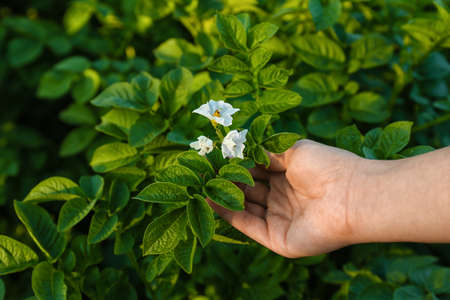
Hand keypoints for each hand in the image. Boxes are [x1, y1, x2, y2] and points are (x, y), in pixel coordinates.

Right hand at [208, 139, 362, 257]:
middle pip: (248, 190)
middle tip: (203, 172)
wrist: (352, 195)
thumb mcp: (292, 150)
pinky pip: (248, 225)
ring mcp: (280, 220)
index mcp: (289, 177)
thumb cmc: (327, 166)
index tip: (215, 157)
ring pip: (245, 208)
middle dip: (227, 181)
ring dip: (224, 197)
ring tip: (201, 184)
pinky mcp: (278, 239)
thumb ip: (265, 151)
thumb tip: (241, 148)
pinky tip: (211, 200)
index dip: (236, 165)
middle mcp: (283, 199)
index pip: (256, 172)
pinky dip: (229, 214)